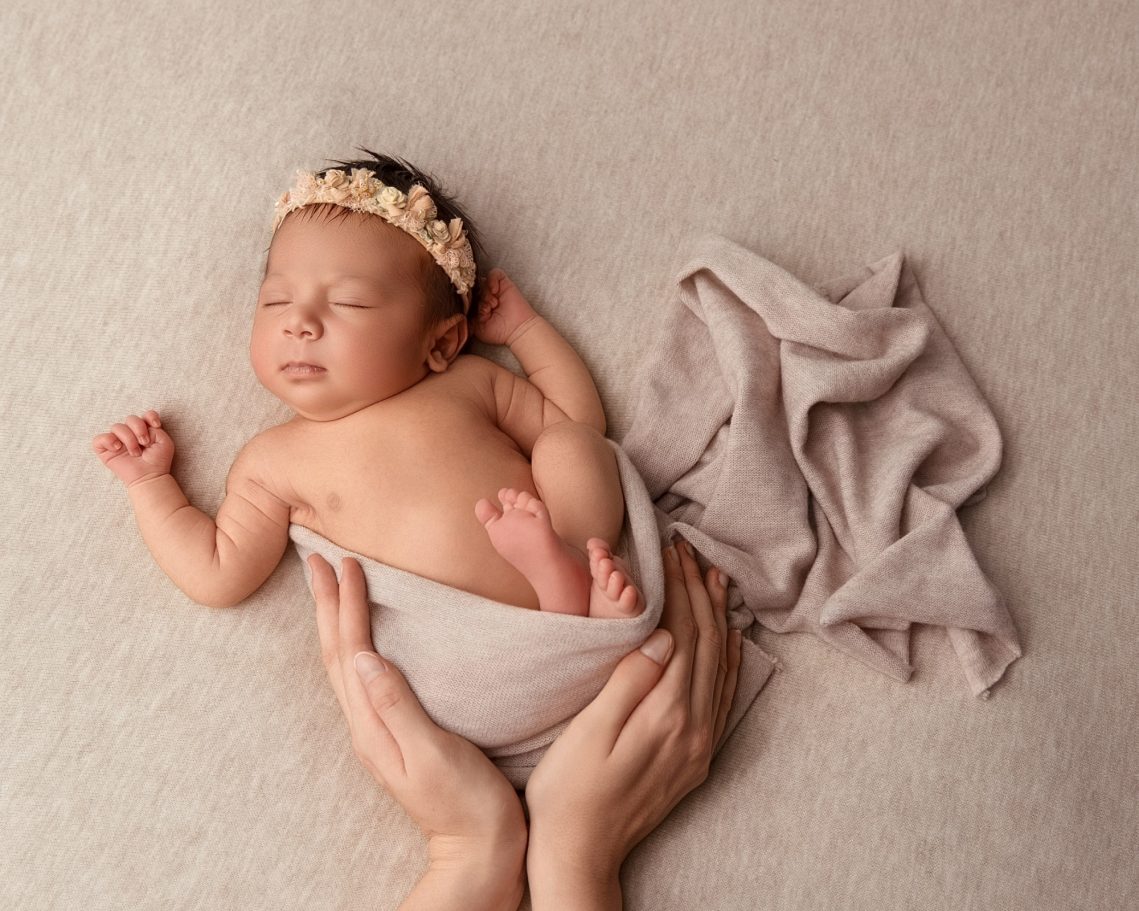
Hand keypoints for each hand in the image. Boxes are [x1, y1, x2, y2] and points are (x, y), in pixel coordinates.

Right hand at [91, 410, 173, 486]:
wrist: (150, 477)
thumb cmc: (158, 461)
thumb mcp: (163, 441)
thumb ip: (154, 428)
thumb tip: (140, 427)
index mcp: (145, 430)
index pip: (145, 415)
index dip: (150, 416)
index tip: (156, 426)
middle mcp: (130, 433)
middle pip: (131, 418)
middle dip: (139, 429)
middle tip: (145, 443)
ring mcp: (117, 441)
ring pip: (117, 427)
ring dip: (128, 439)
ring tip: (135, 453)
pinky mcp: (105, 450)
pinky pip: (98, 439)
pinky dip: (108, 440)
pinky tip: (117, 448)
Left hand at [310, 554, 525, 910]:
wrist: (480, 849)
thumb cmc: (467, 802)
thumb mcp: (434, 753)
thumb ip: (398, 705)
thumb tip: (364, 657)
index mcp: (373, 726)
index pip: (352, 652)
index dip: (347, 605)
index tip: (346, 564)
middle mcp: (368, 726)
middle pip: (337, 654)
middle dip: (327, 604)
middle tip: (318, 560)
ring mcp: (379, 731)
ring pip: (346, 664)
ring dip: (335, 621)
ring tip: (329, 587)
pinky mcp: (396, 733)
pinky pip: (365, 677)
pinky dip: (356, 644)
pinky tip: (363, 636)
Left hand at [472, 268, 538, 345]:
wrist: (517, 331)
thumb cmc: (499, 332)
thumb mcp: (476, 328)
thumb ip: (466, 319)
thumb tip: (457, 312)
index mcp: (477, 305)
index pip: (466, 296)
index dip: (467, 300)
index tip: (473, 310)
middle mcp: (485, 295)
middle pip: (473, 287)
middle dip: (477, 298)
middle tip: (487, 310)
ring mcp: (495, 289)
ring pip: (482, 280)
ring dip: (485, 292)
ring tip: (493, 304)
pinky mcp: (505, 283)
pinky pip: (494, 273)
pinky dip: (492, 280)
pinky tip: (495, 291)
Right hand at [524, 539, 742, 909]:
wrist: (579, 853)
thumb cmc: (569, 790)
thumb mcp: (589, 730)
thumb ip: (630, 681)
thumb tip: (665, 636)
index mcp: (667, 714)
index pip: (684, 632)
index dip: (680, 587)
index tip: (672, 549)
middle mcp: (693, 728)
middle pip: (708, 643)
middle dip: (700, 591)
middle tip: (689, 550)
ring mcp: (699, 745)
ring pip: (720, 665)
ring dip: (719, 618)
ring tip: (714, 579)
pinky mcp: (695, 758)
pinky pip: (723, 698)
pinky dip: (728, 661)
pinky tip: (728, 641)